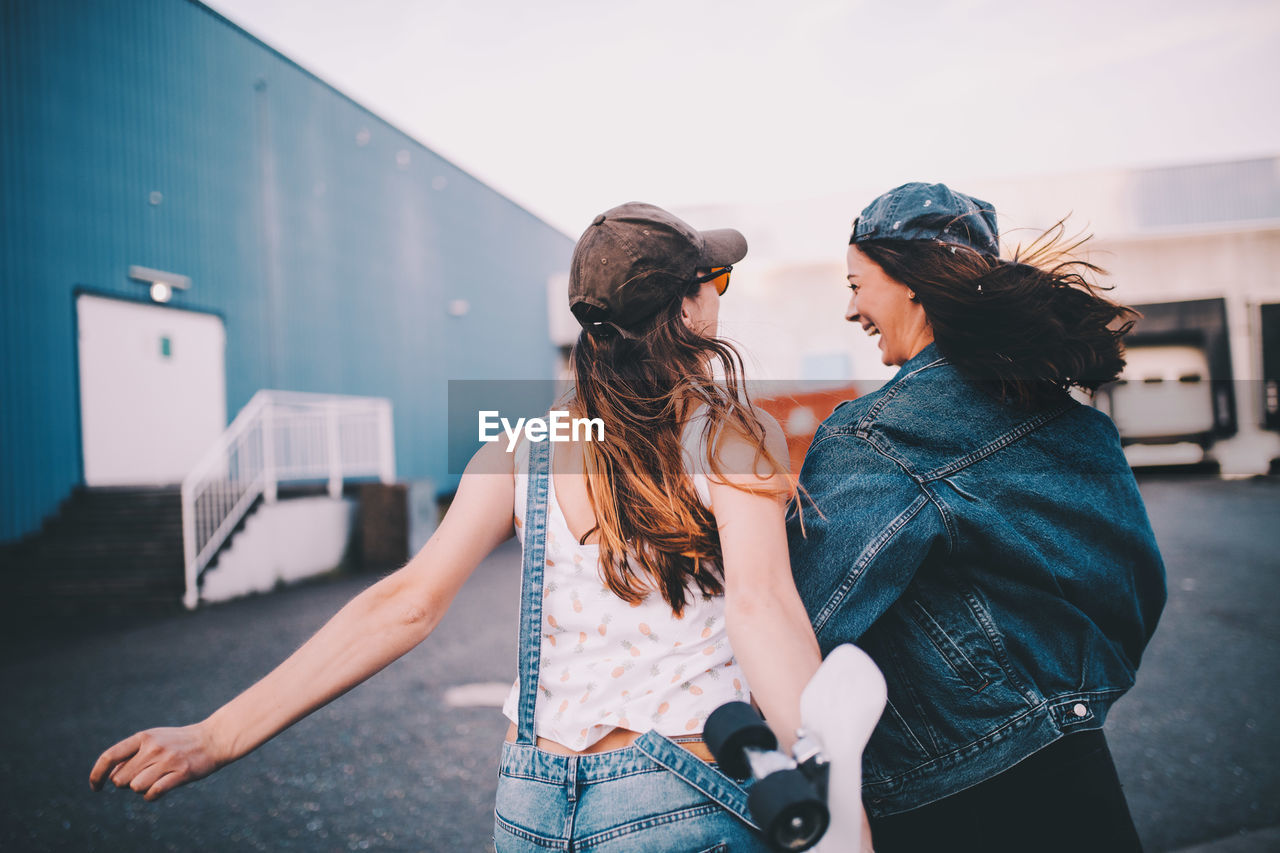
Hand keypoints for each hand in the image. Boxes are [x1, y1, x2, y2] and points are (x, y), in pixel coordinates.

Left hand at [89, 723, 221, 800]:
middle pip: (121, 779)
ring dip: (142, 788)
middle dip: (127, 783)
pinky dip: (152, 796)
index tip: (95, 787)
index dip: (97, 775)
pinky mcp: (181, 773)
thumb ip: (132, 754)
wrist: (214, 739)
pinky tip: (159, 789)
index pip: (109, 757)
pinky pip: (153, 793)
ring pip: (136, 787)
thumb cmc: (179, 742)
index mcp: (144, 737)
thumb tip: (109, 774)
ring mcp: (168, 760)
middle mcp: (154, 747)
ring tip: (156, 779)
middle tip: (143, 776)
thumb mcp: (154, 739)